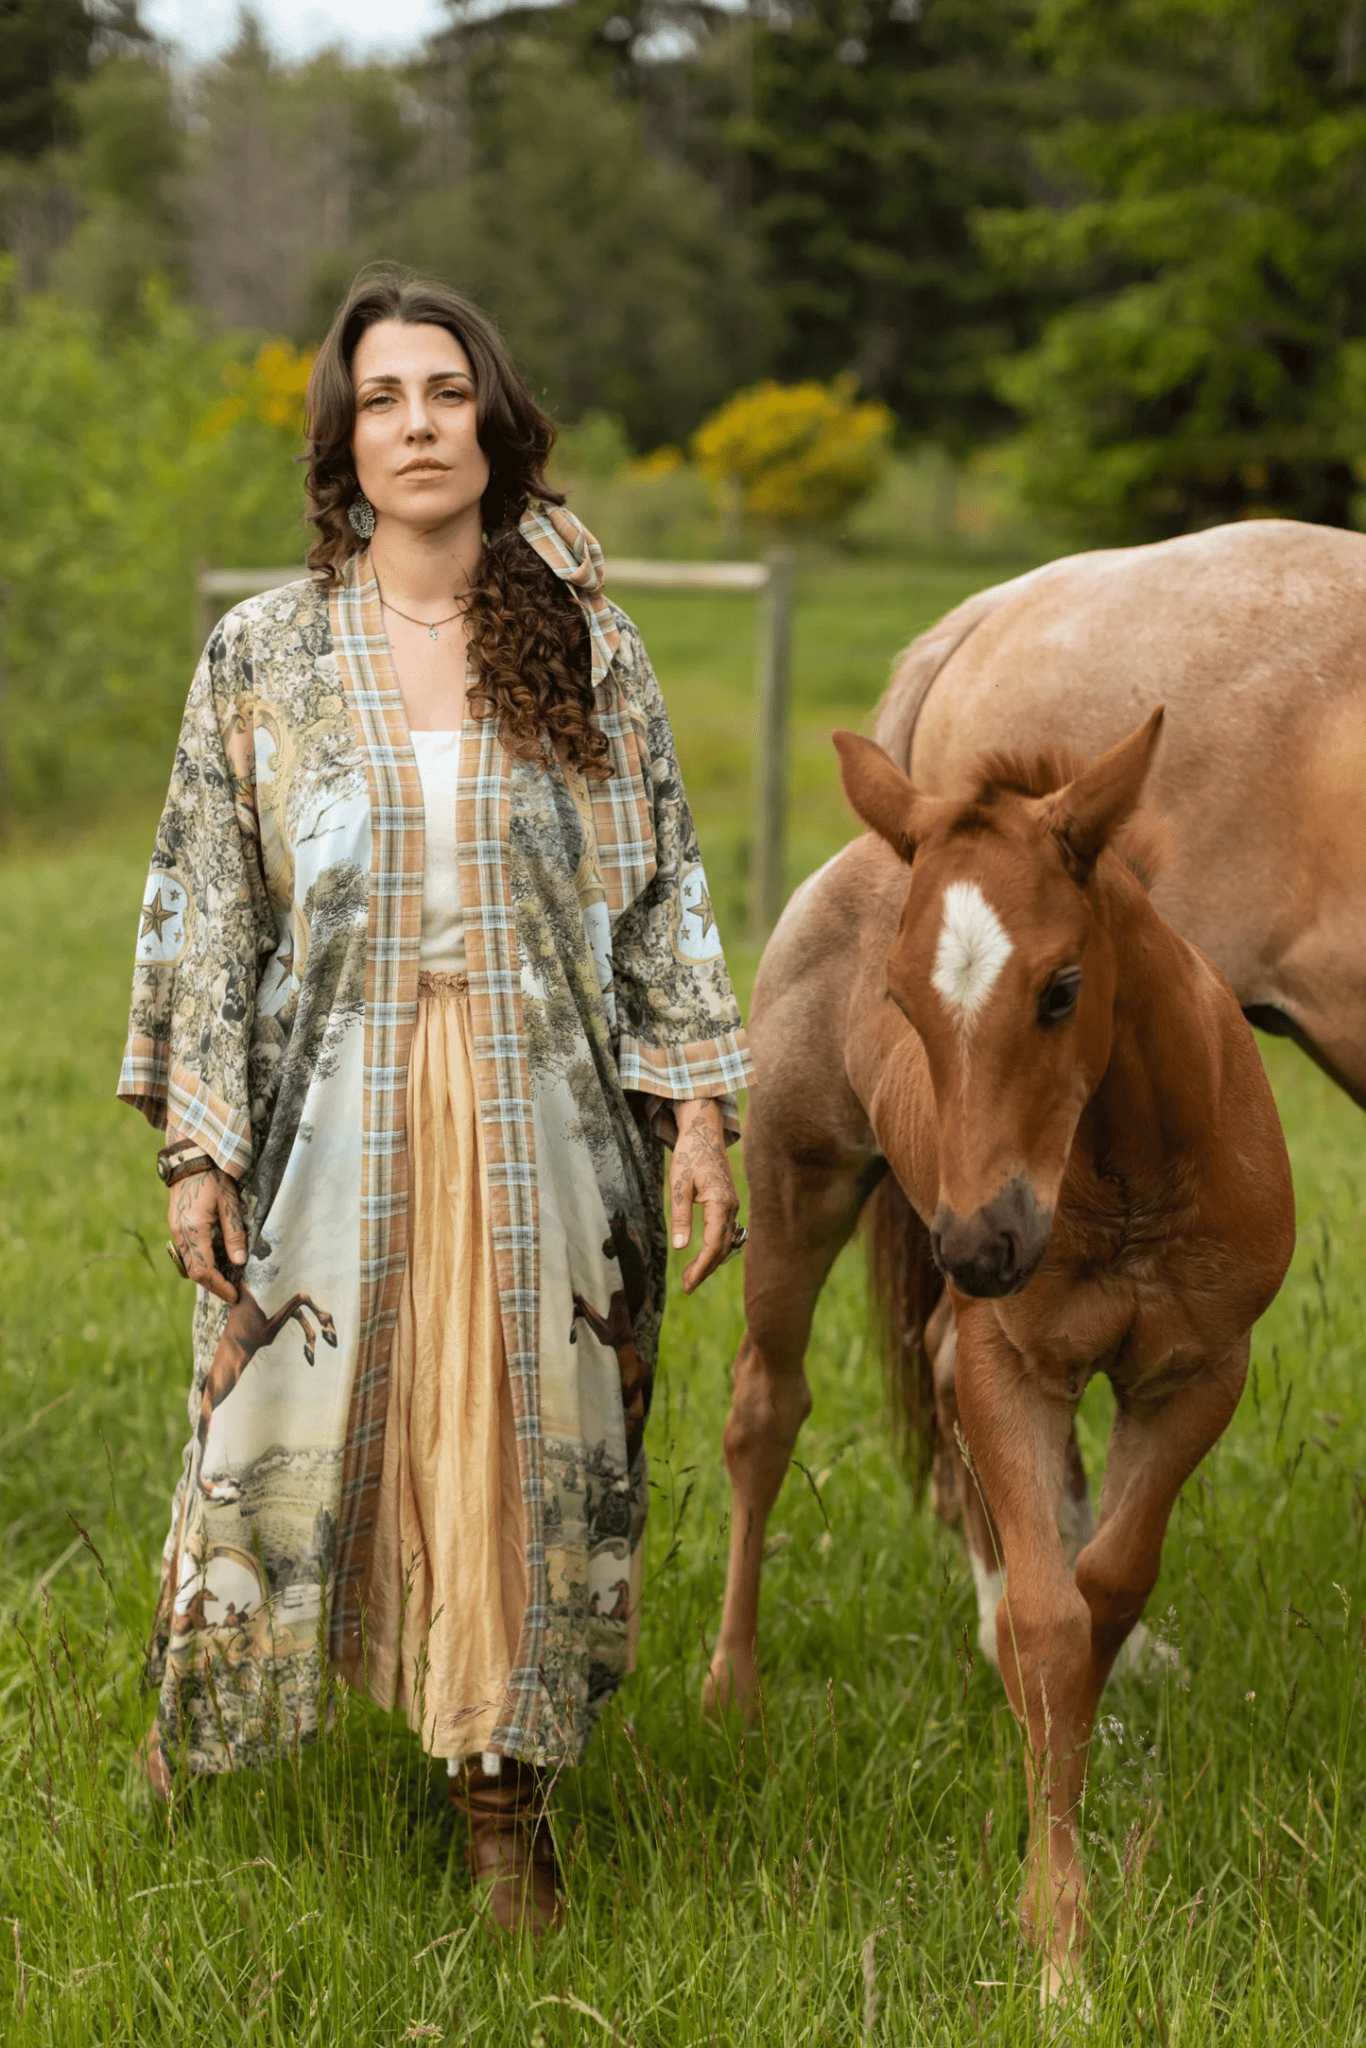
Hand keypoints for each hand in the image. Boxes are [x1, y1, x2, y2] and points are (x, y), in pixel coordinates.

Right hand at [167, 1165, 246, 1304]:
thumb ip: (234, 1234)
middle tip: (232, 1292)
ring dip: (206, 1275)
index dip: (219, 1286)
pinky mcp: (176, 1225)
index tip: (234, 1294)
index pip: (204, 1270)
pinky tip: (216, 1260)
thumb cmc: (213, 1178)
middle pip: (193, 1272)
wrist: (191, 1158)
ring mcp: (175, 1230)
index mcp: (193, 1231)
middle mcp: (179, 1234)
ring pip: (188, 1263)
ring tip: (226, 1279)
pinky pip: (186, 1252)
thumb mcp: (229, 1204)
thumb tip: (239, 1262)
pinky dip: (200, 1261)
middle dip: (213, 1285)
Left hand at [670, 1097, 739, 1294]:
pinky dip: (717, 1248)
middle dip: (705, 1269)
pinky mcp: (728, 1203)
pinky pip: (727, 1232)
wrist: (704, 1132)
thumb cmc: (690, 1155)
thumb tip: (680, 1247)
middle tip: (687, 1287)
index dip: (701, 1267)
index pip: (714, 1245)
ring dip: (711, 1261)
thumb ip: (681, 1216)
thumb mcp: (679, 1185)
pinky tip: (705, 1256)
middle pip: (722, 1248)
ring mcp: (732, 1205)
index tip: (687, 1284)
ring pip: (726, 1242)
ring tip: (691, 1276)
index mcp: (720, 1203)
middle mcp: (731, 1207)